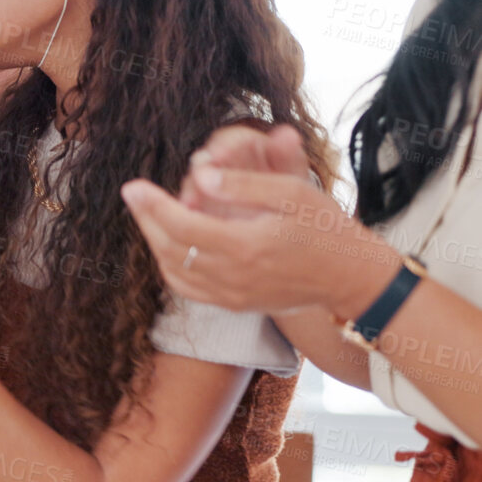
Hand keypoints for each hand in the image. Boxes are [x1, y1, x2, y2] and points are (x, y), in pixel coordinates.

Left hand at [122, 124, 399, 316]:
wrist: (349, 276)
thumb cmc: (325, 228)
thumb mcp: (292, 193)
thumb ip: (242, 185)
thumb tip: (199, 175)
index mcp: (246, 246)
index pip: (181, 225)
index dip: (152, 205)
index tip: (133, 185)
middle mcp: (232, 276)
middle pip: (169, 249)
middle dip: (146, 220)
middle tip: (133, 196)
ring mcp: (231, 296)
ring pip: (173, 272)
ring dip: (155, 243)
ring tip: (149, 216)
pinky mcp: (233, 305)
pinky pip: (188, 289)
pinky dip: (171, 266)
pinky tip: (169, 245)